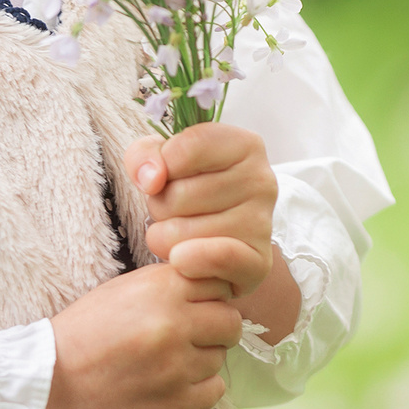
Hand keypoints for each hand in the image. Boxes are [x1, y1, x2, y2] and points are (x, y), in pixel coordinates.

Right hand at [18, 264, 238, 408]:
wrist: (49, 384)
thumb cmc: (82, 333)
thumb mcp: (122, 289)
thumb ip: (168, 285)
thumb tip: (210, 286)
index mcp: (162, 288)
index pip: (221, 284)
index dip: (209, 297)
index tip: (195, 307)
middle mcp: (176, 323)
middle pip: (230, 322)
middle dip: (214, 329)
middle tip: (189, 339)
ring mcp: (178, 366)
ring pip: (220, 358)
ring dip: (202, 360)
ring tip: (168, 364)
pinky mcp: (177, 403)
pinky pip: (215, 390)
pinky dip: (199, 389)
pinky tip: (172, 386)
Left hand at [125, 123, 276, 299]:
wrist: (217, 241)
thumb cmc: (189, 191)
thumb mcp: (162, 159)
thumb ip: (145, 155)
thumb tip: (152, 179)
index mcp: (245, 145)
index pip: (189, 146)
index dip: (163, 164)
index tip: (164, 176)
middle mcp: (262, 180)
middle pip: (179, 194)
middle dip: (160, 205)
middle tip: (175, 211)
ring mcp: (263, 223)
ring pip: (181, 231)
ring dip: (165, 237)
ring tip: (182, 232)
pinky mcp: (258, 263)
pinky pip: (214, 260)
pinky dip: (187, 262)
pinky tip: (181, 259)